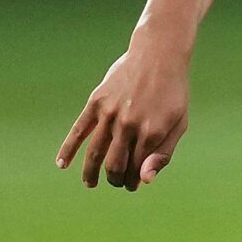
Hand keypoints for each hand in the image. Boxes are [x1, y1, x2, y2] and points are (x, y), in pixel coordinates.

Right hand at [57, 40, 190, 190]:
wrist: (158, 56)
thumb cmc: (172, 93)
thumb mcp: (179, 124)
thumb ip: (163, 153)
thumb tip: (144, 180)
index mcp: (152, 132)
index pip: (137, 169)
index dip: (133, 181)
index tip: (133, 184)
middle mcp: (129, 125)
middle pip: (114, 165)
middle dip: (115, 179)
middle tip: (116, 182)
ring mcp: (110, 113)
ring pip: (95, 153)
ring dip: (91, 173)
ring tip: (91, 183)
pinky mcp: (96, 102)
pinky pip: (78, 130)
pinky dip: (68, 149)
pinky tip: (62, 164)